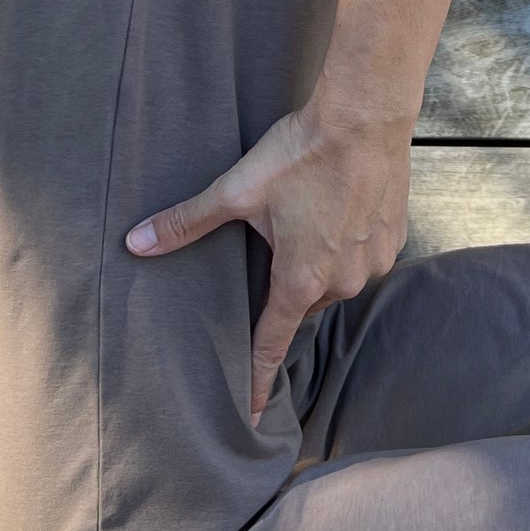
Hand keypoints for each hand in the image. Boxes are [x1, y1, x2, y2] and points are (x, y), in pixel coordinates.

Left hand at [124, 102, 412, 423]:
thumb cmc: (302, 153)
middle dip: (284, 286)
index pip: (272, 344)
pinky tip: (336, 209)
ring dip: (317, 263)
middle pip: (301, 302)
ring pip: (334, 280)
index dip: (257, 379)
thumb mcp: (237, 190)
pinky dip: (346, 243)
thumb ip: (186, 223)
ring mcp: (374, 262)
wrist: (366, 115)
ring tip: (306, 220)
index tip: (252, 414)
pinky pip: (363, 257)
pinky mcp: (394, 238)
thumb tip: (135, 243)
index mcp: (301, 280)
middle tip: (272, 247)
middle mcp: (342, 282)